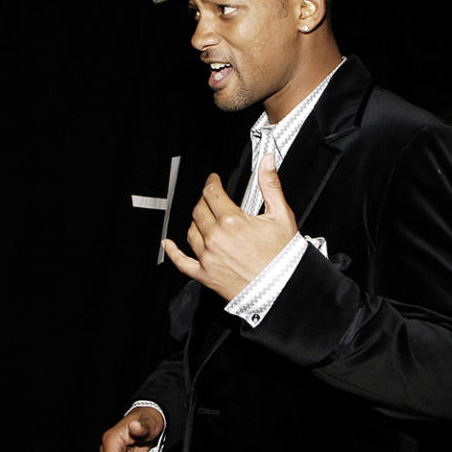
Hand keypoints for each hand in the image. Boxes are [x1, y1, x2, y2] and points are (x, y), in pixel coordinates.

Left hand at [163, 153, 296, 301]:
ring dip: (195, 221)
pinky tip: (168, 244)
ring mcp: (207, 256)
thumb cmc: (283, 257)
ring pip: (191, 231)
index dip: (212, 183)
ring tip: (203, 218)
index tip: (213, 180)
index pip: (212, 193)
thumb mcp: (281, 215)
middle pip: (199, 210)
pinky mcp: (204, 274)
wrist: (282, 289)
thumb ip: (270, 185)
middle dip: (204, 200)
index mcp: (232, 220)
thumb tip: (267, 162)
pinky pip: (182, 261)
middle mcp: (215, 237)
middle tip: (211, 198)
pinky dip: (172, 251)